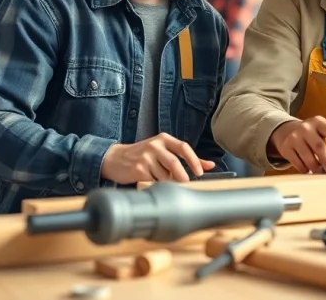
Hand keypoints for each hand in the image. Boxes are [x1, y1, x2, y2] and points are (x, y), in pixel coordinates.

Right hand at [99, 133, 214, 183]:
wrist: (115, 158)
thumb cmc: (143, 155)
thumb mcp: (163, 150)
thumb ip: (186, 157)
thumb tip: (210, 165)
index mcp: (164, 139)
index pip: (184, 147)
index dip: (194, 160)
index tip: (200, 172)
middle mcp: (155, 145)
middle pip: (175, 163)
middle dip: (183, 176)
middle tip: (187, 184)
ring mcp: (145, 157)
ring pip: (164, 175)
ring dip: (169, 183)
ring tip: (167, 184)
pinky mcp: (138, 169)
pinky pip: (153, 181)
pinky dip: (158, 186)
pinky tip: (155, 185)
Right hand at [268, 116, 325, 173]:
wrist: (287, 131)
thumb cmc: (312, 135)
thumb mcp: (324, 134)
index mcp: (318, 122)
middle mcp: (306, 128)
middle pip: (319, 146)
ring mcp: (294, 137)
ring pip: (307, 157)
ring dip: (316, 167)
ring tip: (321, 173)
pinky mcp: (286, 148)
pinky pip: (297, 163)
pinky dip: (305, 169)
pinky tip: (309, 171)